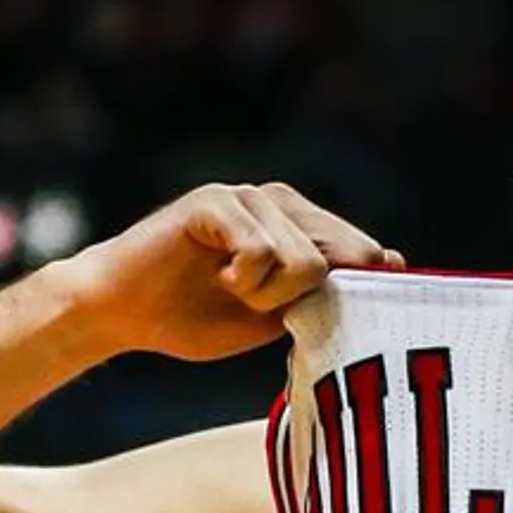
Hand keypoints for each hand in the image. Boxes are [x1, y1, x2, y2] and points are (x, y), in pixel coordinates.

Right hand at [59, 183, 402, 360]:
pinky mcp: (217, 202)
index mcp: (301, 225)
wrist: (120, 313)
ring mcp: (249, 197)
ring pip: (306, 262)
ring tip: (231, 290)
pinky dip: (246, 281)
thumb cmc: (195, 316)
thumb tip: (392, 264)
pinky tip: (219, 278)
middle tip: (259, 307)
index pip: (363, 251)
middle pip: (345, 256)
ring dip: (269, 297)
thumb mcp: (275, 315)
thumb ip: (325, 295)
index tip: (327, 313)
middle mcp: (282, 201)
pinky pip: (263, 252)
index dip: (358, 288)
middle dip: (308, 300)